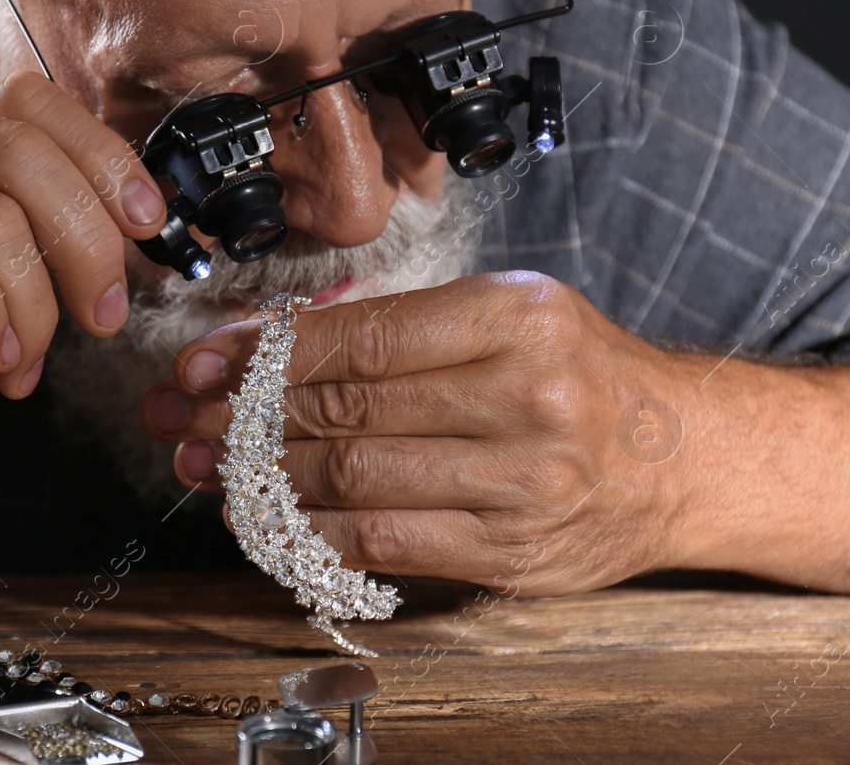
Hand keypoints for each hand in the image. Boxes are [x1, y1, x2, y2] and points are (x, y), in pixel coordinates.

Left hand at [140, 271, 706, 595]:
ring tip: (204, 465)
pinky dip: (309, 530)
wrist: (684, 457)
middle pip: (346, 408)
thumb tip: (273, 338)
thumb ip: (400, 324)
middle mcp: (524, 397)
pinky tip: (265, 516)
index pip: (359, 337)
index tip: (203, 361)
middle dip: (243, 415)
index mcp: (514, 319)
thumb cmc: (579, 374)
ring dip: (260, 475)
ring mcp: (521, 482)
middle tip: (182, 416)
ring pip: (352, 477)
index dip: (264, 352)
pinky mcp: (512, 551)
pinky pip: (383, 542)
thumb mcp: (506, 314)